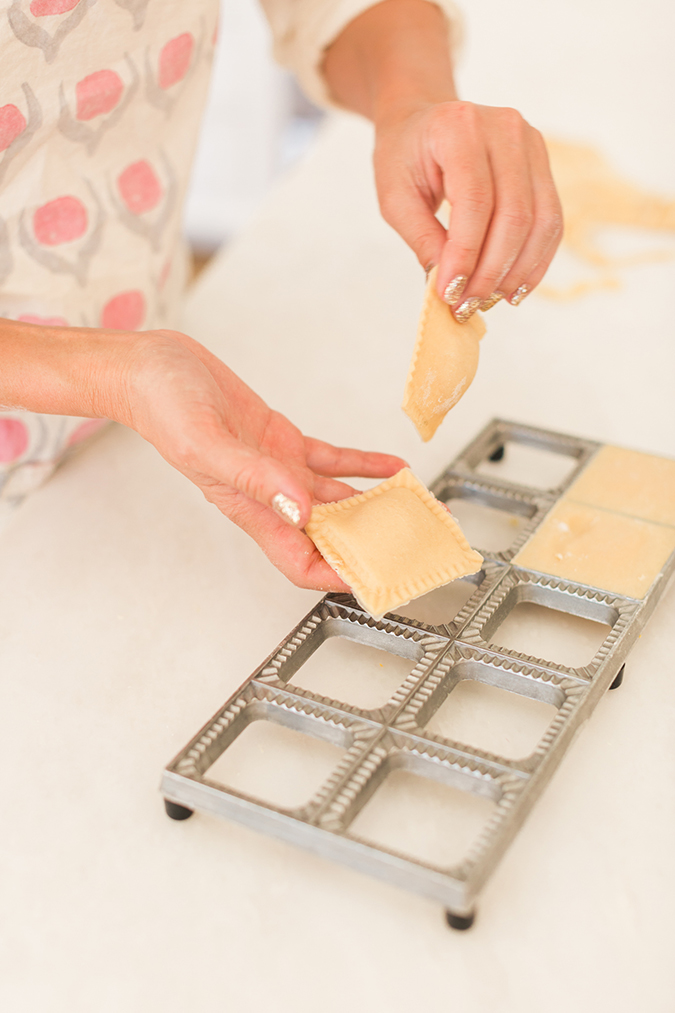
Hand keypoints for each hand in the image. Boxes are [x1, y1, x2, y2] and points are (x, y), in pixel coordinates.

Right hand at [121, 330, 404, 588]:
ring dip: (373, 504)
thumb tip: (298, 509)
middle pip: (327, 536)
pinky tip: (389, 466)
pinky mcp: (281, 441)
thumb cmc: (163, 407)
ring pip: (336, 499)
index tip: (373, 577)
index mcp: (250, 508)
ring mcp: (278, 470)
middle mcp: (269, 496)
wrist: (153, 367)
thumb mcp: (206, 443)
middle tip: (409, 543)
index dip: (336, 575)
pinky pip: (331, 460)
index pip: (300, 562)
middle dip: (366, 542)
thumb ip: (254, 478)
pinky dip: (362, 465)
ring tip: (411, 506)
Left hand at [323, 0, 562, 320]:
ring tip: (489, 301)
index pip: (475, 201)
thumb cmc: (404, 156)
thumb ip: (422, 238)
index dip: (466, 255)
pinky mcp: (543, 164)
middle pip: (515, 214)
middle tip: (469, 306)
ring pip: (540, 221)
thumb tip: (451, 285)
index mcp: (460, 127)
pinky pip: (551, 221)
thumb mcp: (395, 197)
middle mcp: (505, 128)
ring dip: (517, 271)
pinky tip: (514, 288)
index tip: (450, 294)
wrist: (423, 121)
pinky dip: (535, 261)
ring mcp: (532, 143)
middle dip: (492, 271)